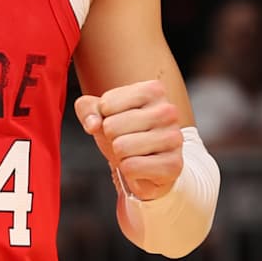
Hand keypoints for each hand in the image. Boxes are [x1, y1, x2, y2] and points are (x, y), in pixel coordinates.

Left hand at [75, 80, 182, 200]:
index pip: (106, 104)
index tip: (119, 120)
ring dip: (120, 155)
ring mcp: (174, 138)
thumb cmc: (126, 133)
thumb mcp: (103, 114)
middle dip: (111, 138)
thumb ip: (87, 108)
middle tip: (126, 139)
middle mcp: (168, 111)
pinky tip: (142, 166)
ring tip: (134, 152)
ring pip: (121, 147)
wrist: (150, 165)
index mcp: (153, 90)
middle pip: (111, 126)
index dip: (104, 117)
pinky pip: (131, 167)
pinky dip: (129, 170)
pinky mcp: (173, 164)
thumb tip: (93, 124)